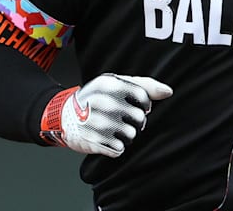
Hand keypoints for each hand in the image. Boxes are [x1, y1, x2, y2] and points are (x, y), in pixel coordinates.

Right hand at [40, 73, 172, 157]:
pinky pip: (119, 149)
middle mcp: (102, 102)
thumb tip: (168, 92)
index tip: (135, 105)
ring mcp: (96, 122)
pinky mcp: (92, 141)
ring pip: (131, 135)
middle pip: (139, 119)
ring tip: (113, 129)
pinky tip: (106, 138)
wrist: (64, 115)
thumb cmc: (97, 97)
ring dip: (126, 135)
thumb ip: (145, 85)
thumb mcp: (117, 84)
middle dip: (135, 122)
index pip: (144, 98)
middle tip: (122, 119)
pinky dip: (116, 146)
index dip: (144, 105)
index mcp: (109, 84)